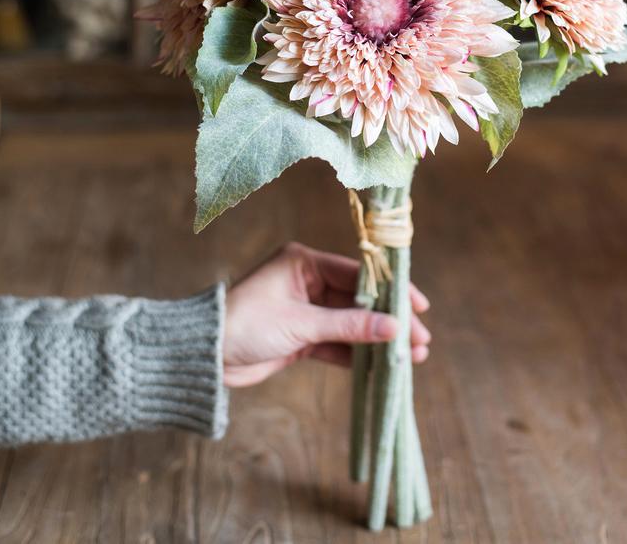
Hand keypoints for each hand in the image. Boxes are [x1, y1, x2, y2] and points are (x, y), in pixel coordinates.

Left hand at [222, 242, 430, 386]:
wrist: (204, 357)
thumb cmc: (246, 325)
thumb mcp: (302, 324)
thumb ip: (349, 326)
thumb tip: (395, 328)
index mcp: (304, 262)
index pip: (358, 273)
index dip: (390, 292)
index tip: (419, 306)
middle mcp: (307, 281)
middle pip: (359, 300)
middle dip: (389, 320)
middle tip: (421, 339)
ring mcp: (305, 309)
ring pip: (350, 323)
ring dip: (376, 339)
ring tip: (411, 356)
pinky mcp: (300, 336)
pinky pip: (336, 342)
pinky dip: (356, 353)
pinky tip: (380, 364)